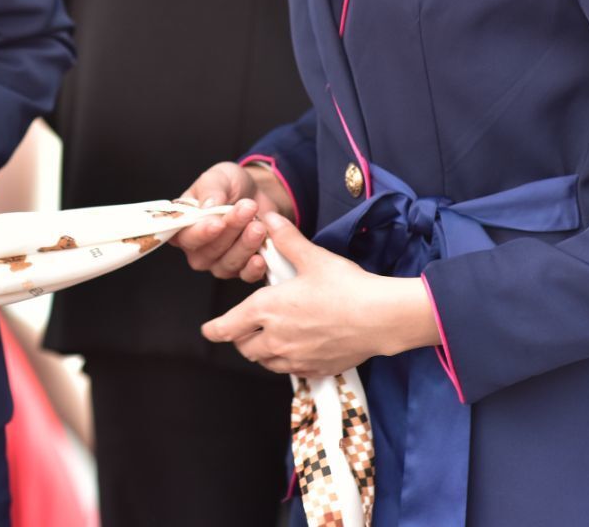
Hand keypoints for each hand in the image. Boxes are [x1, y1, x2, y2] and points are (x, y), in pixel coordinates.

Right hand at [169, 161, 288, 281]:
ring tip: (259, 225)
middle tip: (248, 209)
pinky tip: (261, 257)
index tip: (218, 223)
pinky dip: (253, 268)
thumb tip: (207, 207)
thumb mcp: (219, 177)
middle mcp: (197, 249)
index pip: (184, 236)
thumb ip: (211, 190)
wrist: (257, 194)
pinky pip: (245, 276)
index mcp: (183, 226)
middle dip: (230, 231)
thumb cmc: (230, 185)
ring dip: (245, 245)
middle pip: (208, 251)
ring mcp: (218, 262)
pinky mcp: (240, 269)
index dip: (200, 233)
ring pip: (227, 264)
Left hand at [201, 212, 439, 377]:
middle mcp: (275, 338)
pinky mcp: (314, 369)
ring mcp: (294, 358)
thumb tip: (269, 219)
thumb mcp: (312, 257)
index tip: (208, 330)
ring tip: (272, 336)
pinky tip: (298, 348)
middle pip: (244, 347)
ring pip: (265, 361)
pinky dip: (287, 361)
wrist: (380, 318)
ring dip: (262, 351)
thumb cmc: (346, 287)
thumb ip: (286, 240)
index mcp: (267, 309)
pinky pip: (290, 371)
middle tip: (247, 327)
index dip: (214, 329)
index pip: (227, 327)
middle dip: (241, 337)